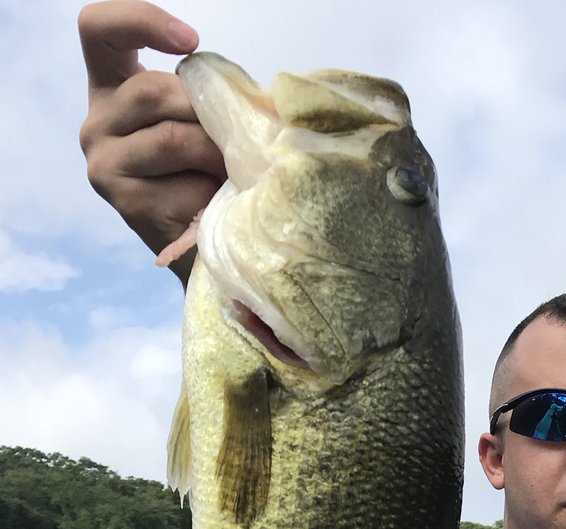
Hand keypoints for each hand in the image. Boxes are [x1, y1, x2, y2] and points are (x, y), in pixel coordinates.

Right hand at [78, 1, 226, 284]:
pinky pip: (183, 182)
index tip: (190, 40)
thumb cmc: (212, 176)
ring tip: (232, 171)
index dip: (140, 21)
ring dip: (215, 153)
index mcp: (112, 89)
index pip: (97, 30)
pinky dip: (212, 191)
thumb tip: (247, 94)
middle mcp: (97, 124)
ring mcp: (105, 165)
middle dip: (205, 111)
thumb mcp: (205, 124)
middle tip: (233, 138)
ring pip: (171, 137)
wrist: (210, 248)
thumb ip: (208, 97)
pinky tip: (216, 203)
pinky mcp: (127, 203)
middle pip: (150, 90)